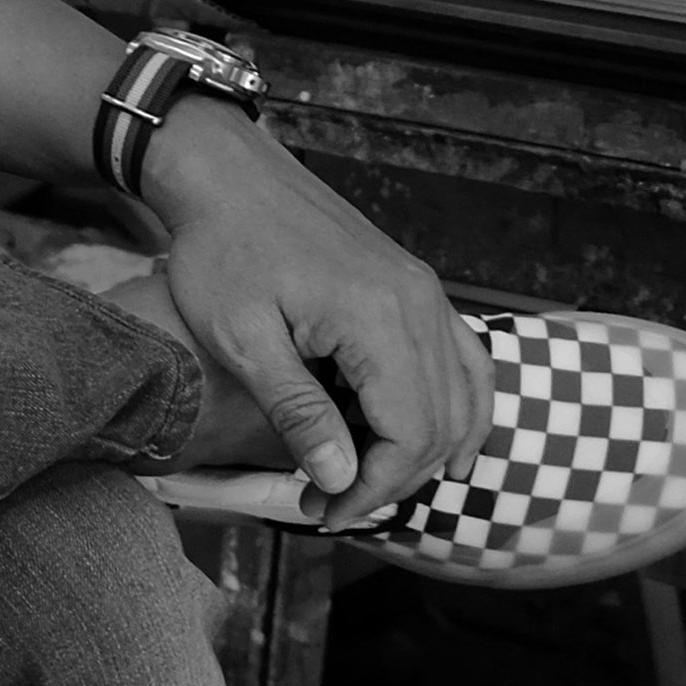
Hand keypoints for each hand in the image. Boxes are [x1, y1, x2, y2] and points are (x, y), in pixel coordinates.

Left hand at [144, 105, 493, 534]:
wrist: (228, 173)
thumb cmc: (222, 249)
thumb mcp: (243, 339)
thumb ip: (297, 412)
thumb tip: (339, 479)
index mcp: (378, 315)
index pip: (411, 433)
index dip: (373, 489)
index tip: (322, 512)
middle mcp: (418, 301)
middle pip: (442, 422)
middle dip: (393, 479)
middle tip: (330, 505)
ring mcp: (422, 289)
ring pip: (462, 394)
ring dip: (427, 450)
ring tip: (373, 485)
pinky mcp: (413, 284)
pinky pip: (460, 357)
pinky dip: (454, 406)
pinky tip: (437, 442)